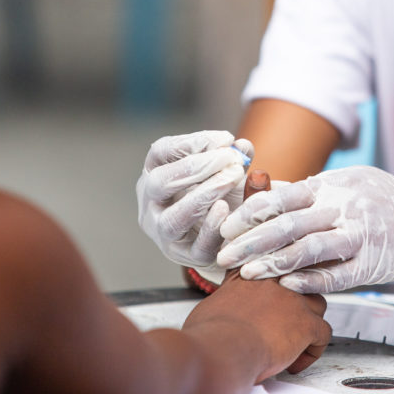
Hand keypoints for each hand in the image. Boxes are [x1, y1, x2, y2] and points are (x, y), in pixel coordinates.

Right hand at [137, 130, 252, 266]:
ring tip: (232, 178)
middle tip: (230, 159)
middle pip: (160, 182)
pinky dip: (210, 227)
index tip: (226, 138)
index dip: (192, 142)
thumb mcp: (226, 170)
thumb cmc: (219, 193)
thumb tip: (243, 146)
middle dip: (197, 168)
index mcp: (153, 173)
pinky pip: (194, 246)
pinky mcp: (183, 256)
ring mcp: (162, 231)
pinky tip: (226, 209)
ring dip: (204, 195)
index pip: (160, 151)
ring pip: (173, 218)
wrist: (224, 234)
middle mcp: (150, 203)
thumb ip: (234, 158)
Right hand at [183, 269, 331, 382]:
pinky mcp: (306, 323)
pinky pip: (323, 333)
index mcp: (250, 273)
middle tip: (285, 321)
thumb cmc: (209, 332)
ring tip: (295, 340)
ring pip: (316, 304)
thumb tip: (222, 312)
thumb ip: (225, 300)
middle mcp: (275, 279)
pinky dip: (314, 350)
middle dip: (295, 301)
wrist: (222, 347)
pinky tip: (296, 362)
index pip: (272, 265)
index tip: (273, 298)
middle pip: (298, 281)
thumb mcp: (211, 303)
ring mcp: (293, 299)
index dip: (275, 284)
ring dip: (309, 322)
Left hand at [217, 166, 393, 292]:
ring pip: (310, 249)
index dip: (249, 213)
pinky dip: (310, 280)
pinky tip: (287, 285)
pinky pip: (337, 275)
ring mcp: (359, 236)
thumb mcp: (340, 183)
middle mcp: (342, 208)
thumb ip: (302, 191)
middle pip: (288, 224)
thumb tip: (259, 188)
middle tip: (224, 256)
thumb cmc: (375, 197)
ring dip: (274, 262)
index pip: (281, 197)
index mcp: (330, 186)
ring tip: (247, 273)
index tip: (226, 227)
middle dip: (251, 242)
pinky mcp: (372, 264)